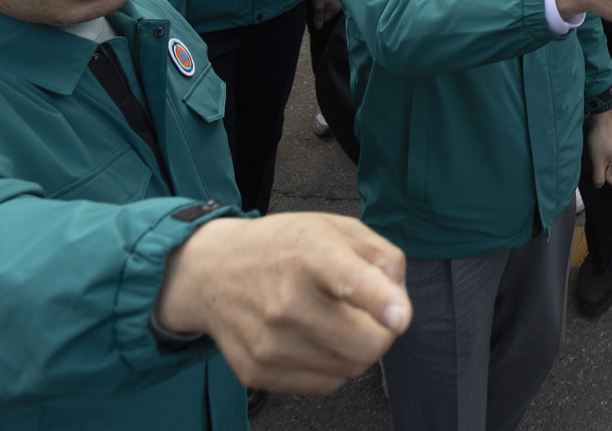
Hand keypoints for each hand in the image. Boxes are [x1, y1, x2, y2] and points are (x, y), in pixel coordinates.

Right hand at [154, 213, 410, 393]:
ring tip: (335, 322)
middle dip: (383, 333)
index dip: (381, 302)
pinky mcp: (258, 371)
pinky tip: (314, 340)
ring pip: (350, 369)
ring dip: (356, 350)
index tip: (399, 318)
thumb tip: (399, 301)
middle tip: (371, 316)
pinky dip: (332, 367)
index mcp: (310, 254)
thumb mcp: (335, 228)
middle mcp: (286, 301)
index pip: (350, 282)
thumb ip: (381, 256)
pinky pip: (325, 384)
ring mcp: (269, 342)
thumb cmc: (283, 247)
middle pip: (365, 343)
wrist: (211, 272)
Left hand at [309, 0, 341, 27]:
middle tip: (316, 2)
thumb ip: (318, 16)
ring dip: (320, 5)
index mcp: (336, 9)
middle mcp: (339, 5)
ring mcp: (337, 0)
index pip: (326, 18)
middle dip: (320, 9)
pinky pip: (327, 2)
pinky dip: (322, 0)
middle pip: (326, 13)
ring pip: (326, 7)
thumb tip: (318, 27)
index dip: (318, 15)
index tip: (315, 8)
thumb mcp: (318, 5)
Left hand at [588, 111, 611, 186]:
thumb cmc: (601, 138)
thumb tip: (598, 185)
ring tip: (601, 152)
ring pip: (611, 167)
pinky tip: (602, 148)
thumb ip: (598, 177)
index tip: (602, 163)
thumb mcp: (597, 161)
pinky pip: (611, 160)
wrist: (602, 120)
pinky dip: (605, 157)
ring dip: (604, 162)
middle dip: (604, 169)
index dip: (605, 175)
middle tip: (601, 157)